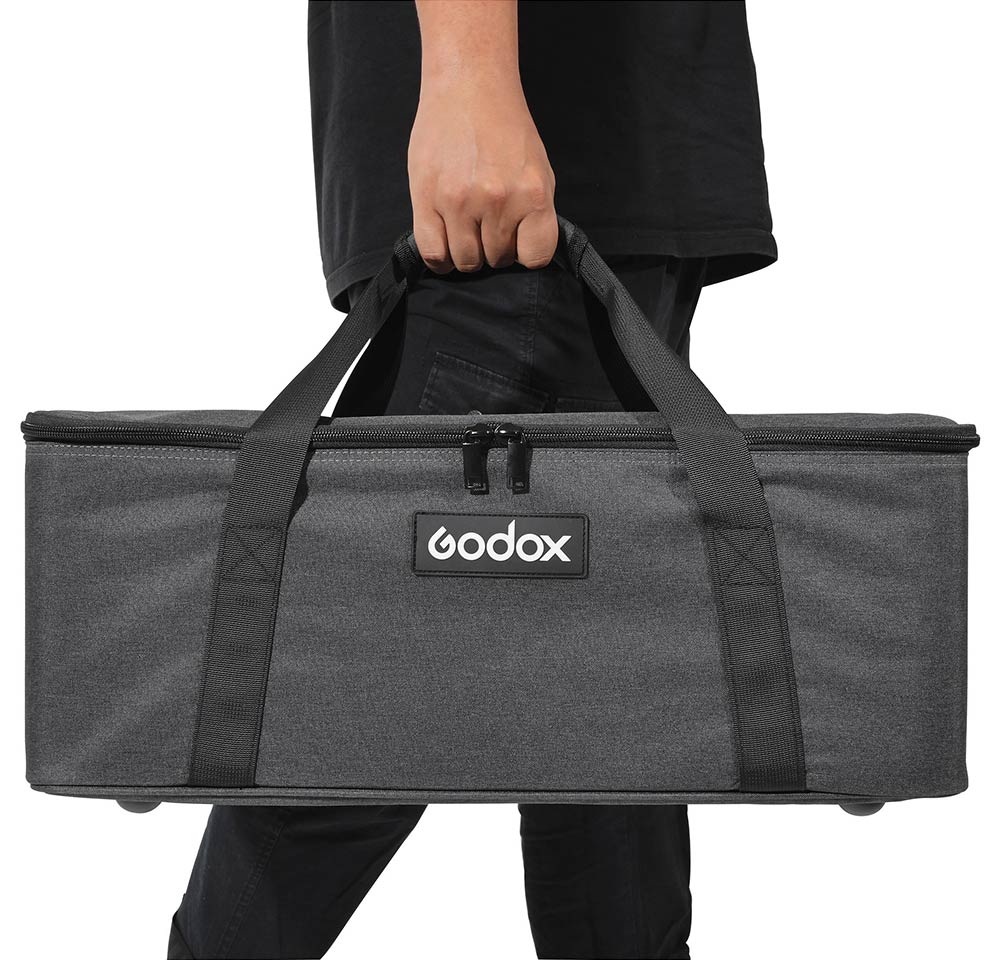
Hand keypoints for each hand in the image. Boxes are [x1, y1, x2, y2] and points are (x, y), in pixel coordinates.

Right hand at [408, 81, 556, 272]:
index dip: (525, 253)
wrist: (468, 86)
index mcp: (532, 194)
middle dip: (494, 248)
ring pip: (466, 261)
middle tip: (487, 223)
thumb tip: (522, 253)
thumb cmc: (504, 128)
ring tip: (466, 227)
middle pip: (497, 259)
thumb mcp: (537, 170)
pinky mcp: (426, 198)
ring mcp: (459, 201)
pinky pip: (433, 253)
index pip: (535, 256)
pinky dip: (441, 258)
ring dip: (467, 252)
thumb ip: (533, 214)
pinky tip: (445, 244)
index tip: (518, 242)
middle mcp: (497, 200)